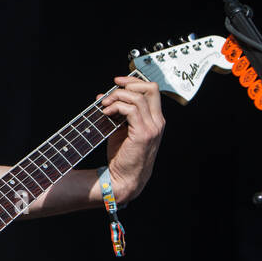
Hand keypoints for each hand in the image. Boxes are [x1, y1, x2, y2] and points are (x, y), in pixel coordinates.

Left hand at [98, 76, 164, 202]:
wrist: (123, 179)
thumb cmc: (122, 156)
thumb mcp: (121, 129)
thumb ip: (117, 112)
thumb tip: (103, 96)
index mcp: (155, 119)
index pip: (151, 90)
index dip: (134, 81)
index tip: (117, 81)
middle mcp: (157, 122)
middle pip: (150, 88)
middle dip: (128, 84)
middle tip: (111, 91)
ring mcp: (152, 128)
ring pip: (137, 98)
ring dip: (117, 97)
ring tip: (104, 105)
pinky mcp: (143, 134)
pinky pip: (131, 110)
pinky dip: (117, 107)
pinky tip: (106, 112)